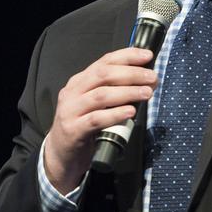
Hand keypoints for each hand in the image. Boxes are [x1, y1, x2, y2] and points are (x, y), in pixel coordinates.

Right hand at [44, 47, 156, 192]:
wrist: (60, 155)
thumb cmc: (81, 127)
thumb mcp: (94, 104)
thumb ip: (112, 91)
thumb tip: (144, 81)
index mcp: (79, 82)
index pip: (104, 62)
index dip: (127, 56)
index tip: (147, 56)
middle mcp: (73, 92)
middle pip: (103, 75)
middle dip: (131, 73)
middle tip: (151, 77)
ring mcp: (71, 111)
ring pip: (101, 95)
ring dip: (127, 92)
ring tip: (146, 93)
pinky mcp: (73, 130)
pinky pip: (96, 119)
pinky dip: (115, 114)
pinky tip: (130, 112)